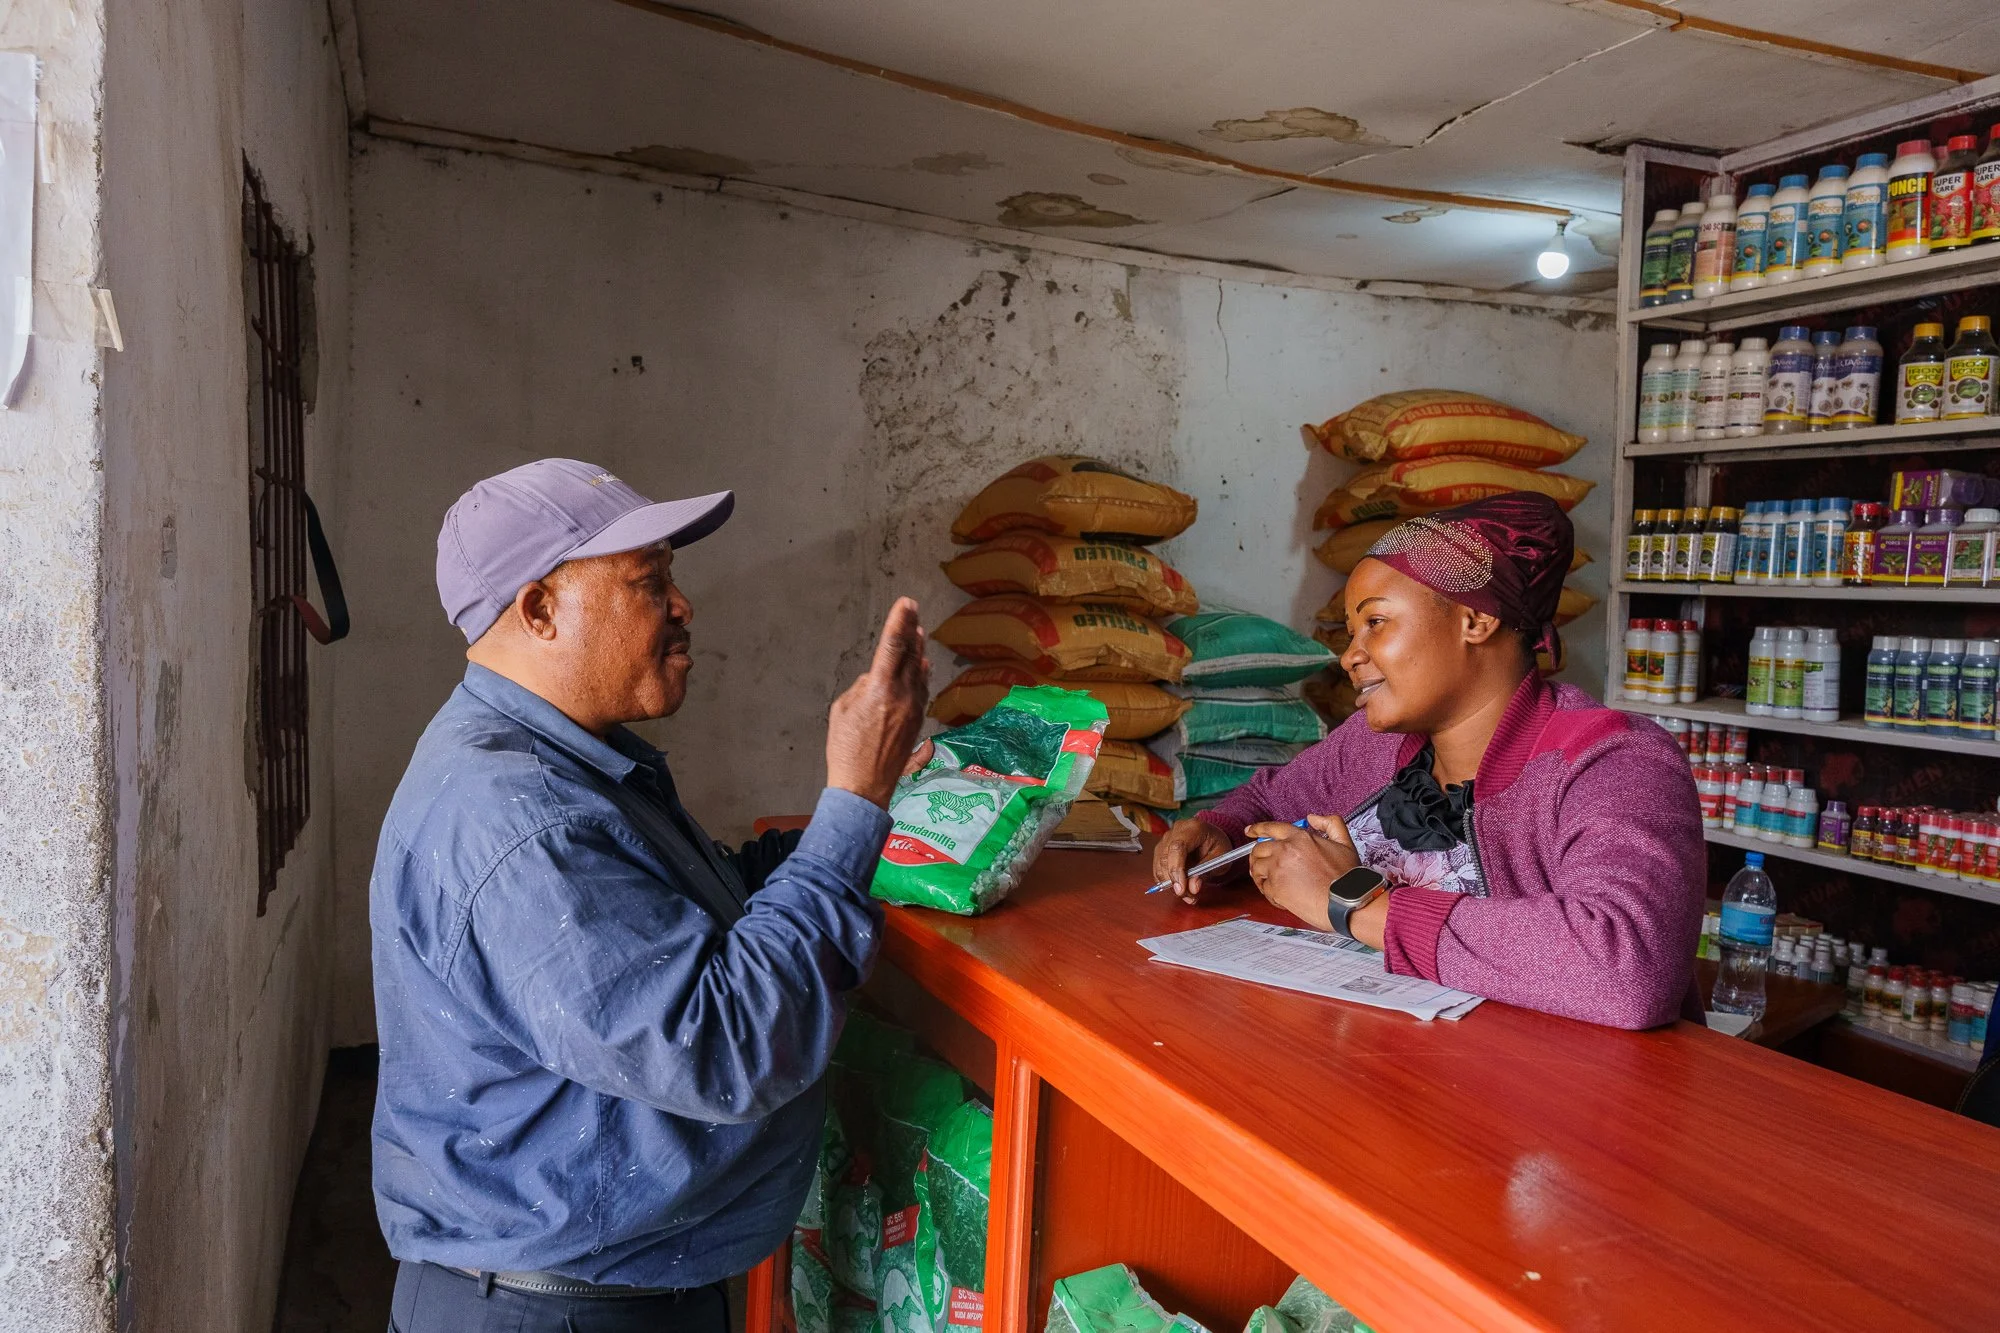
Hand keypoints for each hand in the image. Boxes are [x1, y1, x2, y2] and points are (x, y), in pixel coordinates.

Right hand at [827, 598, 930, 808]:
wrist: (864, 786)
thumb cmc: (845, 749)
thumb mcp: (842, 710)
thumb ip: (862, 687)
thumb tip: (876, 679)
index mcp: (880, 689)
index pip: (893, 646)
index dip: (899, 621)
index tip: (906, 602)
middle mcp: (902, 696)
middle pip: (911, 655)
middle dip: (911, 631)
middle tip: (913, 611)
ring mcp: (914, 709)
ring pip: (919, 672)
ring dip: (919, 651)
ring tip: (919, 632)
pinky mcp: (918, 722)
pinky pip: (922, 690)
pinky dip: (922, 674)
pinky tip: (923, 666)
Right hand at [1151, 818, 1233, 904]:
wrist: (1212, 836)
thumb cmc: (1217, 844)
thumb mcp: (1220, 858)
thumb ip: (1206, 871)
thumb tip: (1192, 887)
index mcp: (1193, 828)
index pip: (1177, 848)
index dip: (1176, 869)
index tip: (1180, 889)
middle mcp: (1175, 831)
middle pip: (1165, 858)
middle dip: (1174, 882)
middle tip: (1189, 897)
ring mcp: (1166, 839)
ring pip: (1160, 865)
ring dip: (1170, 884)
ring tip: (1188, 895)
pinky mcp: (1161, 849)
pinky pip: (1158, 868)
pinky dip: (1166, 881)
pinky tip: (1180, 888)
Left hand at [1244, 814, 1360, 931]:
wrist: (1345, 901)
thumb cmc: (1346, 878)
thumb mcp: (1344, 843)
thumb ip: (1331, 824)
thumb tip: (1312, 818)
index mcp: (1299, 837)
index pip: (1271, 828)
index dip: (1257, 829)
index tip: (1249, 831)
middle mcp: (1285, 850)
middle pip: (1258, 849)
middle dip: (1257, 856)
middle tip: (1262, 865)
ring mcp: (1278, 869)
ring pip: (1256, 869)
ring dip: (1260, 875)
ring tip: (1269, 882)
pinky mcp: (1275, 888)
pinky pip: (1264, 889)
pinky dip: (1269, 893)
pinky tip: (1281, 896)